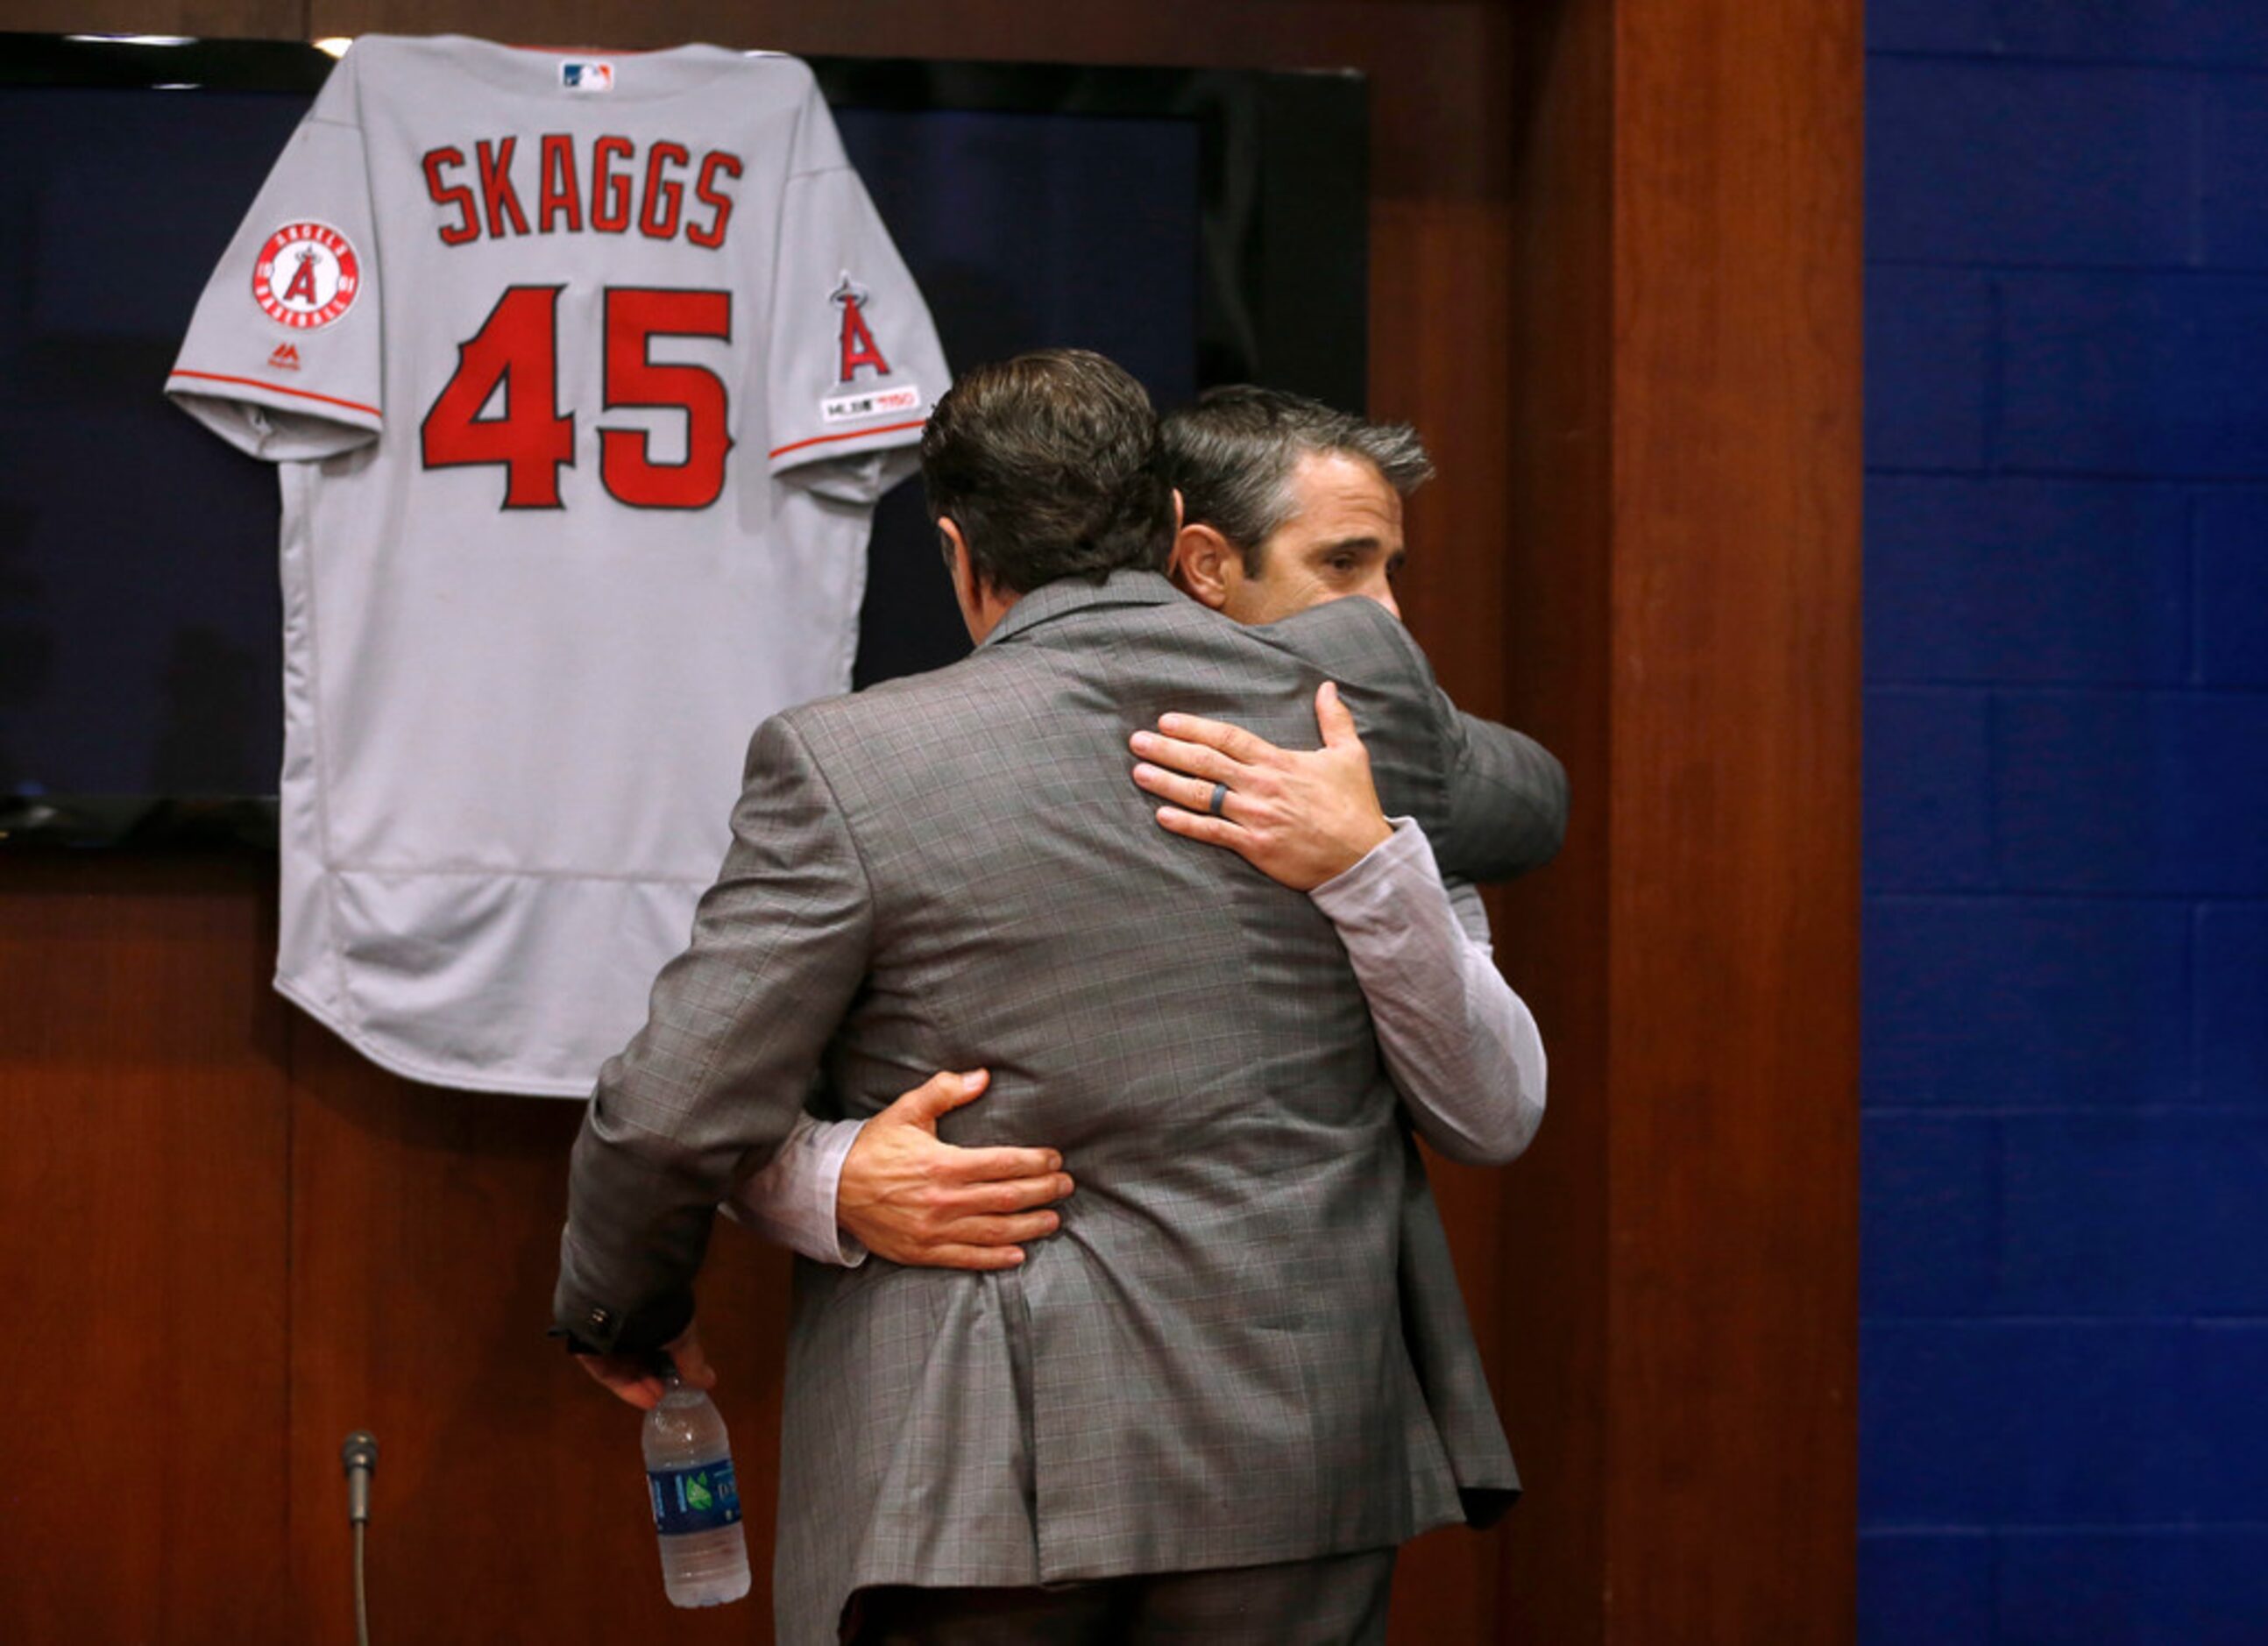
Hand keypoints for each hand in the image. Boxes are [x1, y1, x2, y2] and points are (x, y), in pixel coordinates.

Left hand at [574, 1321, 714, 1411]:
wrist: (625, 1297)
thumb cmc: (660, 1313)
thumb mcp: (683, 1336)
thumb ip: (692, 1361)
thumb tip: (709, 1381)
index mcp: (647, 1314)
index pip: (655, 1343)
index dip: (666, 1366)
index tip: (678, 1383)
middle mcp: (624, 1323)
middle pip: (637, 1356)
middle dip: (653, 1378)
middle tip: (665, 1395)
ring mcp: (604, 1334)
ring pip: (622, 1365)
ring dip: (640, 1384)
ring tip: (657, 1398)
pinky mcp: (587, 1346)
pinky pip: (605, 1370)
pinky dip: (624, 1385)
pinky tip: (643, 1396)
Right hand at [838, 1069, 1073, 1269]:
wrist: (832, 1188)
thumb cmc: (874, 1146)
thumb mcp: (907, 1110)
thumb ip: (945, 1091)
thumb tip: (983, 1076)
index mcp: (943, 1164)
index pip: (1003, 1164)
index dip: (1035, 1163)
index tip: (1055, 1160)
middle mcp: (943, 1200)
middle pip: (1006, 1198)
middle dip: (1042, 1192)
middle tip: (1065, 1187)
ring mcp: (933, 1229)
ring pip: (993, 1231)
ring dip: (1028, 1226)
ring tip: (1052, 1220)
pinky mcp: (923, 1251)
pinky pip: (967, 1258)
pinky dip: (995, 1258)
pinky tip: (1018, 1254)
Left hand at [1129, 681, 1393, 890]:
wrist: (1363, 857)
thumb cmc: (1355, 806)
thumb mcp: (1350, 755)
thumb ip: (1334, 720)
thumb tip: (1327, 687)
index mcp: (1279, 762)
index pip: (1228, 738)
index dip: (1194, 728)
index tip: (1166, 721)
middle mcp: (1262, 786)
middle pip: (1206, 763)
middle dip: (1168, 750)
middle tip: (1137, 742)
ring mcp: (1256, 817)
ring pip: (1203, 795)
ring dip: (1167, 783)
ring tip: (1138, 773)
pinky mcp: (1255, 846)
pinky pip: (1213, 832)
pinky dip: (1186, 824)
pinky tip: (1161, 815)